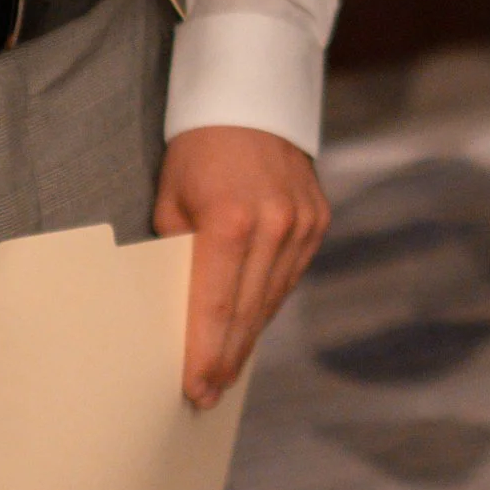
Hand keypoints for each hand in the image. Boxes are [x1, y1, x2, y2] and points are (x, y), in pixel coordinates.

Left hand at [154, 125, 330, 406]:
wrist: (251, 95)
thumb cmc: (198, 147)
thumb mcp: (172, 198)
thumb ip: (179, 253)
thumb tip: (180, 309)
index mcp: (230, 221)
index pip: (216, 308)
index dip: (205, 356)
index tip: (196, 390)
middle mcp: (274, 226)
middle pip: (248, 313)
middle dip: (226, 357)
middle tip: (208, 394)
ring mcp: (302, 223)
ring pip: (273, 299)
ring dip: (249, 335)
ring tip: (226, 368)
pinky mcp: (318, 219)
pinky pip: (290, 275)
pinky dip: (269, 300)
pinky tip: (251, 322)